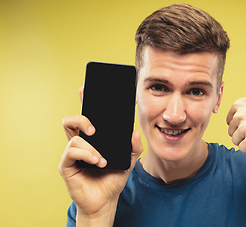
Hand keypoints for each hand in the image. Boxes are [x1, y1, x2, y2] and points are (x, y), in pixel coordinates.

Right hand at [59, 87, 143, 223]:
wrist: (105, 201)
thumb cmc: (113, 179)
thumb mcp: (129, 161)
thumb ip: (134, 147)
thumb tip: (134, 132)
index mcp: (93, 139)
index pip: (87, 117)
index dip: (84, 102)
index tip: (84, 89)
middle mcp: (81, 143)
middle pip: (72, 120)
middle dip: (81, 117)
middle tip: (94, 128)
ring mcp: (72, 153)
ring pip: (72, 134)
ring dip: (90, 145)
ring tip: (101, 158)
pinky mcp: (66, 164)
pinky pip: (71, 151)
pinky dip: (87, 154)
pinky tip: (97, 162)